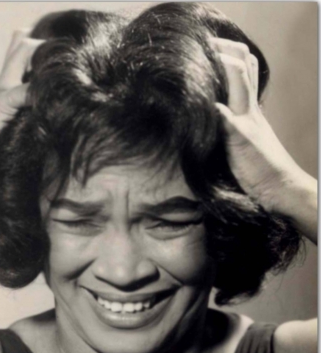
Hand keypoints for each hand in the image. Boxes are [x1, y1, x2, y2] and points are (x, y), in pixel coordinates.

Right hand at [210, 38, 306, 213]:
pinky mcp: (244, 126)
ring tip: (208, 59)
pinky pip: (238, 96)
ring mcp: (248, 115)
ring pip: (245, 77)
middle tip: (201, 46)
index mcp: (246, 108)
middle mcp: (249, 107)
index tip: (194, 50)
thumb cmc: (260, 169)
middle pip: (245, 64)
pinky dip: (228, 83)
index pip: (235, 68)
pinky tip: (215, 90)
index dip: (218, 54)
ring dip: (230, 61)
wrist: (278, 187)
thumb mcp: (240, 146)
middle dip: (226, 49)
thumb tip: (208, 103)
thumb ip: (226, 122)